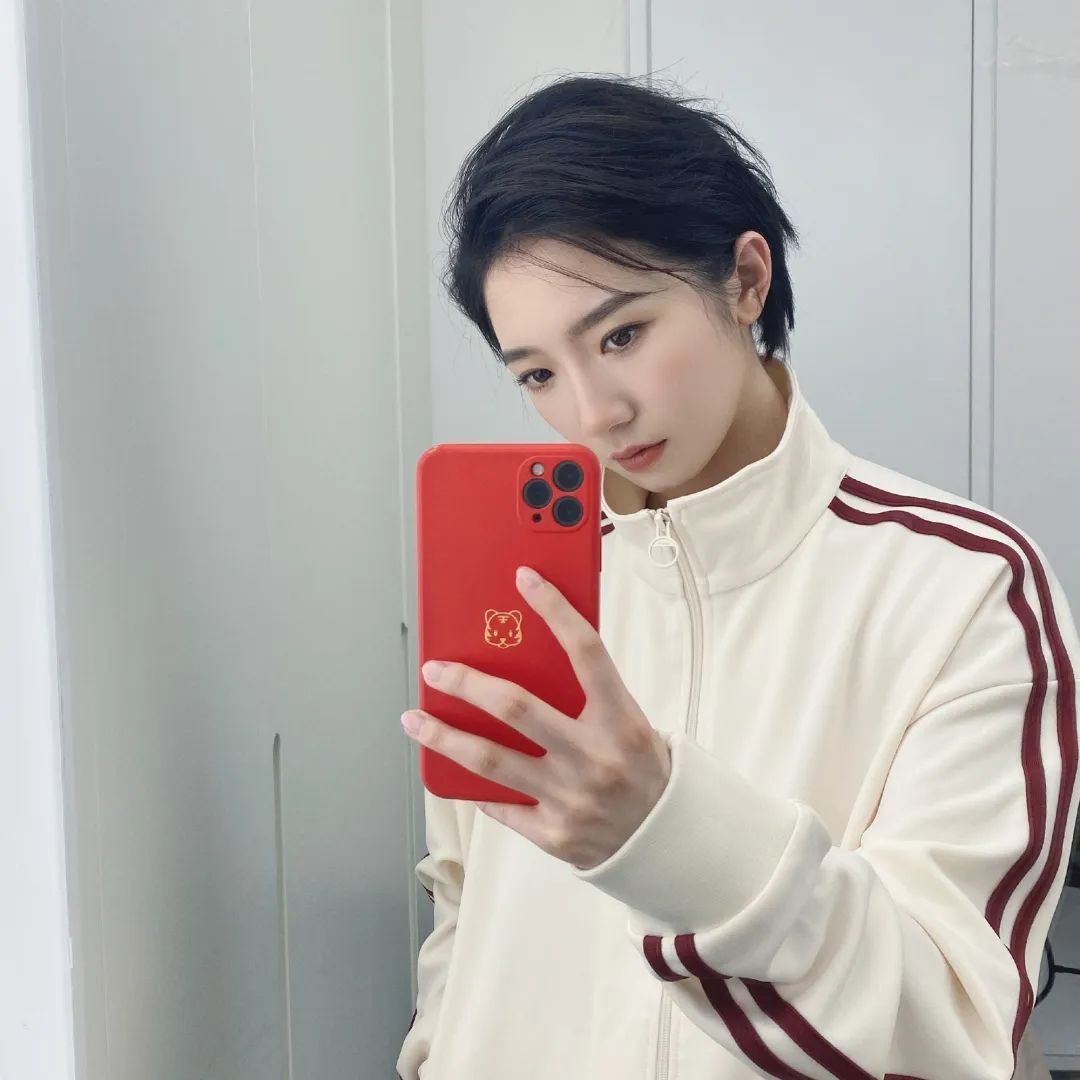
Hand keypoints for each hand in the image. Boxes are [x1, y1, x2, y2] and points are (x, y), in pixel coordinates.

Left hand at [401, 565, 671, 870]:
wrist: (669, 842)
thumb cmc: (644, 771)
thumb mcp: (631, 724)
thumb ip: (589, 695)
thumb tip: (527, 655)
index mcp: (621, 721)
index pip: (586, 651)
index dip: (555, 610)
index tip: (524, 579)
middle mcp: (594, 758)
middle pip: (516, 708)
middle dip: (466, 684)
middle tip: (434, 668)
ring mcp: (571, 799)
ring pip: (490, 760)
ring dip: (444, 737)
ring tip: (414, 720)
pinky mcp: (553, 833)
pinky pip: (500, 805)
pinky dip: (475, 785)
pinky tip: (451, 769)